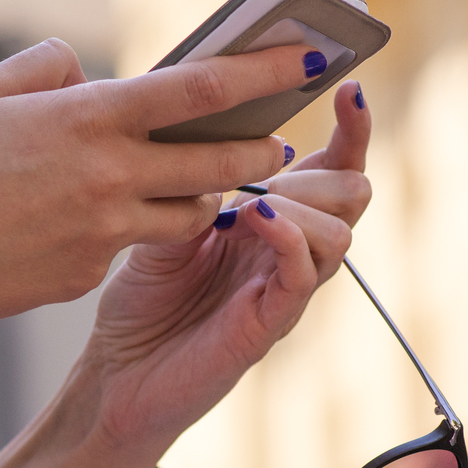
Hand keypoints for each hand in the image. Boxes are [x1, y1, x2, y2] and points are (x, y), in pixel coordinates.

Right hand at [0, 38, 328, 334]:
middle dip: (258, 150)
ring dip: (203, 197)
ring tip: (203, 182)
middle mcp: (109, 177)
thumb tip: (86, 73)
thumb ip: (46, 68)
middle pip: (216, 162)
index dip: (263, 72)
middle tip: (279, 143)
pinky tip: (95, 225)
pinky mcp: (87, 276)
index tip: (307, 60)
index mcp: (88, 118)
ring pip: (187, 214)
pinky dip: (126, 232)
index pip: (200, 89)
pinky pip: (127, 249)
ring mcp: (103, 233)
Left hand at [76, 81, 373, 457]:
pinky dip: (288, 238)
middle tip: (281, 159)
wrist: (116, 378)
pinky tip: (255, 220)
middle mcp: (288, 255)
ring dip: (303, 203)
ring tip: (254, 201)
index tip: (349, 89)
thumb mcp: (166, 223)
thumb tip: (222, 129)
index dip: (351, 133)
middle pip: (352, 197)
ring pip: (339, 234)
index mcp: (271, 224)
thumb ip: (200, 184)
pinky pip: (304, 275)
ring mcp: (283, 290)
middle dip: (331, 165)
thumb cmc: (142, 305)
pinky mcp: (269, 324)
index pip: (333, 172)